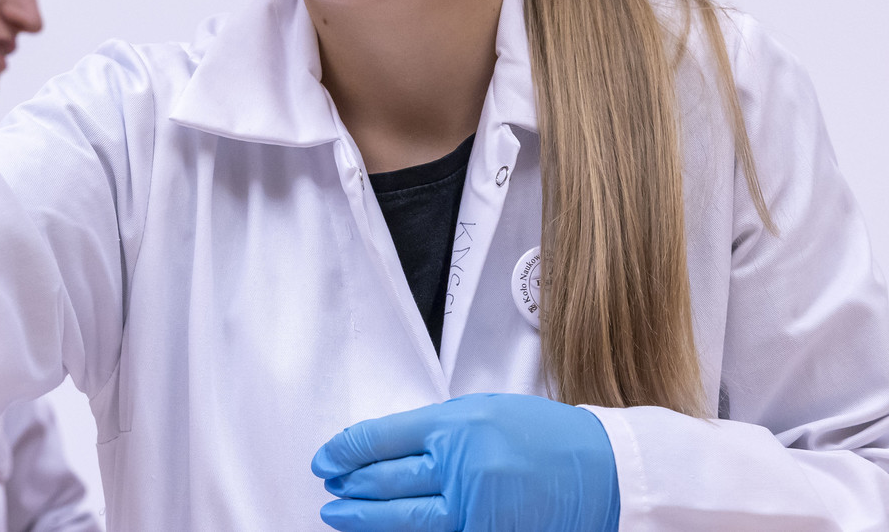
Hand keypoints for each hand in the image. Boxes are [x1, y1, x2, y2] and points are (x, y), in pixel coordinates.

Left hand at [311, 393, 619, 531]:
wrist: (608, 470)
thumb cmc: (544, 437)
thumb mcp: (484, 413)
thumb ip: (437, 431)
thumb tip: (383, 451)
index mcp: (457, 424)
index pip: (382, 438)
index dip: (345, 451)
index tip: (325, 459)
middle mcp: (462, 464)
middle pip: (386, 480)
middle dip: (350, 486)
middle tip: (329, 487)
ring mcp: (476, 507)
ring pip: (405, 519)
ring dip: (365, 518)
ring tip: (339, 515)